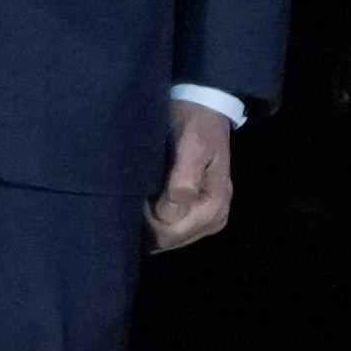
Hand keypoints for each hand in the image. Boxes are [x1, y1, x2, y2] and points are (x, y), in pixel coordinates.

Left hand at [146, 101, 235, 248]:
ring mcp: (209, 220)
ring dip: (151, 222)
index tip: (137, 193)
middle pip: (168, 241)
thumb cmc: (194, 125)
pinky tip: (150, 201)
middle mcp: (215, 219)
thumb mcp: (190, 146)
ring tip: (142, 194)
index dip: (147, 218)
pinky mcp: (201, 216)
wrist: (204, 109)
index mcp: (214, 206)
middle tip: (135, 193)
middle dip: (147, 222)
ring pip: (168, 239)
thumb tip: (169, 213)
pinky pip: (172, 231)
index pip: (168, 234)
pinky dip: (157, 219)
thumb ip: (183, 180)